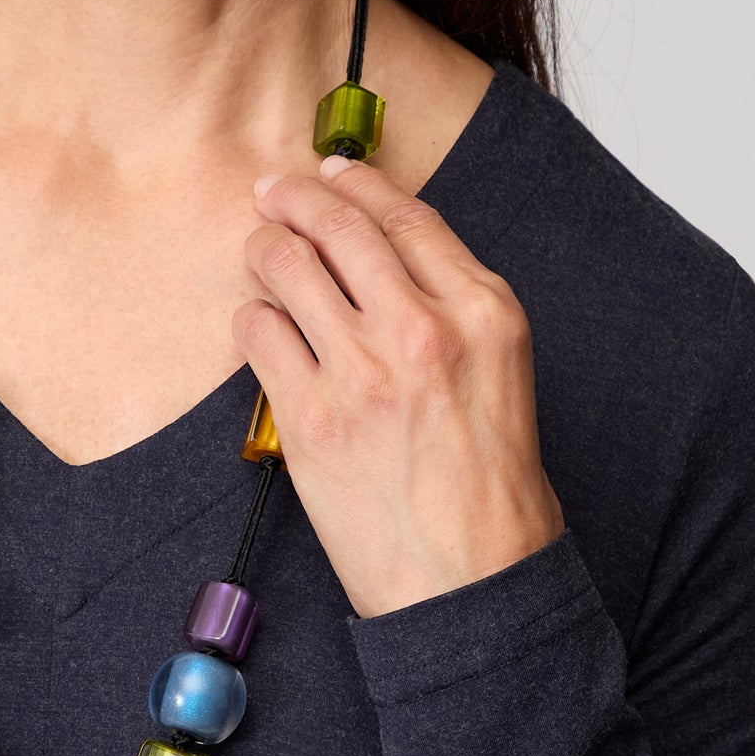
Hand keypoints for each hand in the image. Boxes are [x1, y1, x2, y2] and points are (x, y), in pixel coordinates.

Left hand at [232, 153, 563, 616]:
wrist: (473, 586)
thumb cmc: (491, 488)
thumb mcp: (501, 373)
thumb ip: (450, 307)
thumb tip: (379, 253)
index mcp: (485, 313)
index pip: (407, 217)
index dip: (359, 184)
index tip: (331, 170)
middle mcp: (425, 330)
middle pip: (341, 227)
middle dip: (297, 197)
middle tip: (272, 190)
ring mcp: (364, 372)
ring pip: (288, 267)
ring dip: (265, 248)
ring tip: (259, 250)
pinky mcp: (311, 418)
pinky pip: (258, 332)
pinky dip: (253, 318)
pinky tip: (262, 325)